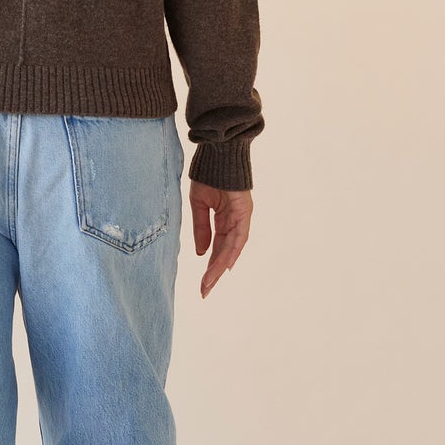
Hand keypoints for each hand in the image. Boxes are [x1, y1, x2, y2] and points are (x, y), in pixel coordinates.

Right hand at [189, 182, 251, 296]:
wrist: (218, 153)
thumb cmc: (209, 174)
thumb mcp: (199, 205)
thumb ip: (201, 229)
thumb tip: (201, 253)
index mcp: (224, 220)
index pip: (217, 248)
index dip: (210, 266)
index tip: (202, 283)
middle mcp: (235, 222)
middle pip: (225, 252)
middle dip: (214, 272)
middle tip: (205, 291)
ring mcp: (241, 217)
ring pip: (232, 248)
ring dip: (220, 266)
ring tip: (209, 282)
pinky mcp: (244, 211)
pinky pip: (239, 236)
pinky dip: (233, 251)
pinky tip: (225, 265)